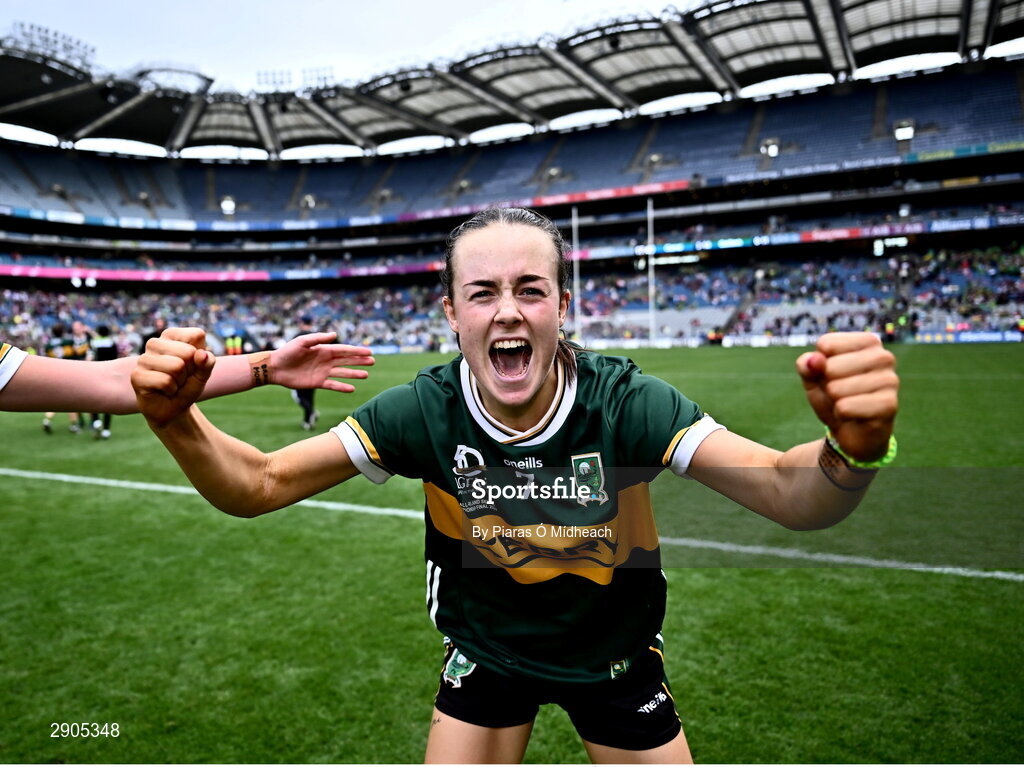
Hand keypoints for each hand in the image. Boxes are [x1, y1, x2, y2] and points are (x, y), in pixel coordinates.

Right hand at [131, 327, 214, 427]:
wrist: (173, 409)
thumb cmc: (187, 386)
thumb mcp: (203, 374)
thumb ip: (207, 363)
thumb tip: (201, 354)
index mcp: (171, 335)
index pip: (196, 335)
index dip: (200, 356)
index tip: (191, 365)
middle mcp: (155, 343)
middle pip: (188, 352)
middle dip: (190, 371)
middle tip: (180, 378)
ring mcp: (143, 359)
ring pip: (176, 366)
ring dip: (180, 381)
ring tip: (171, 384)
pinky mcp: (137, 375)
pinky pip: (165, 381)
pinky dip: (171, 390)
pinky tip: (163, 391)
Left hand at [269, 332, 373, 391]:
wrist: (275, 367)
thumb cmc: (287, 352)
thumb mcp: (302, 342)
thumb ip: (318, 338)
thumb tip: (335, 335)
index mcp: (323, 350)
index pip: (344, 350)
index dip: (356, 351)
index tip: (369, 351)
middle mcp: (325, 361)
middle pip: (346, 361)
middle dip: (359, 361)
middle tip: (373, 361)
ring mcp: (322, 372)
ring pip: (342, 373)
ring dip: (354, 374)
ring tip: (366, 375)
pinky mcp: (317, 383)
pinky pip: (333, 385)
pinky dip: (342, 387)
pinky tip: (352, 389)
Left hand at [796, 332, 898, 461]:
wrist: (852, 431)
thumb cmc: (834, 396)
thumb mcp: (813, 377)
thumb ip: (806, 364)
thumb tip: (814, 360)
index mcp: (868, 342)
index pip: (826, 344)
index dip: (818, 364)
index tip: (832, 374)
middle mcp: (884, 356)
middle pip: (830, 367)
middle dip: (826, 385)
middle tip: (840, 393)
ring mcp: (890, 380)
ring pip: (836, 389)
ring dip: (834, 401)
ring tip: (847, 403)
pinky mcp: (889, 404)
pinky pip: (845, 407)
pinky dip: (840, 414)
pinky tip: (853, 416)